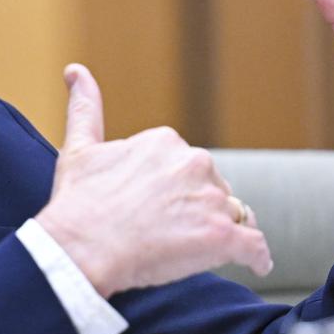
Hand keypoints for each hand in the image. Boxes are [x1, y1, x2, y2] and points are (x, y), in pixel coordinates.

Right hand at [34, 64, 271, 297]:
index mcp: (165, 141)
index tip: (160, 208)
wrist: (79, 248)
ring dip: (224, 230)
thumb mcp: (79, 148)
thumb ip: (85, 107)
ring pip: (234, 215)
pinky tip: (255, 264)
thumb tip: (75, 70)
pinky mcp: (222, 236)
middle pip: (213, 188)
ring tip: (201, 251)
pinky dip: (257, 257)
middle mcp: (194, 163)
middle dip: (201, 207)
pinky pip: (255, 246)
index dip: (176, 189)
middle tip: (174, 233)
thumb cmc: (77, 204)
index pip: (187, 166)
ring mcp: (210, 199)